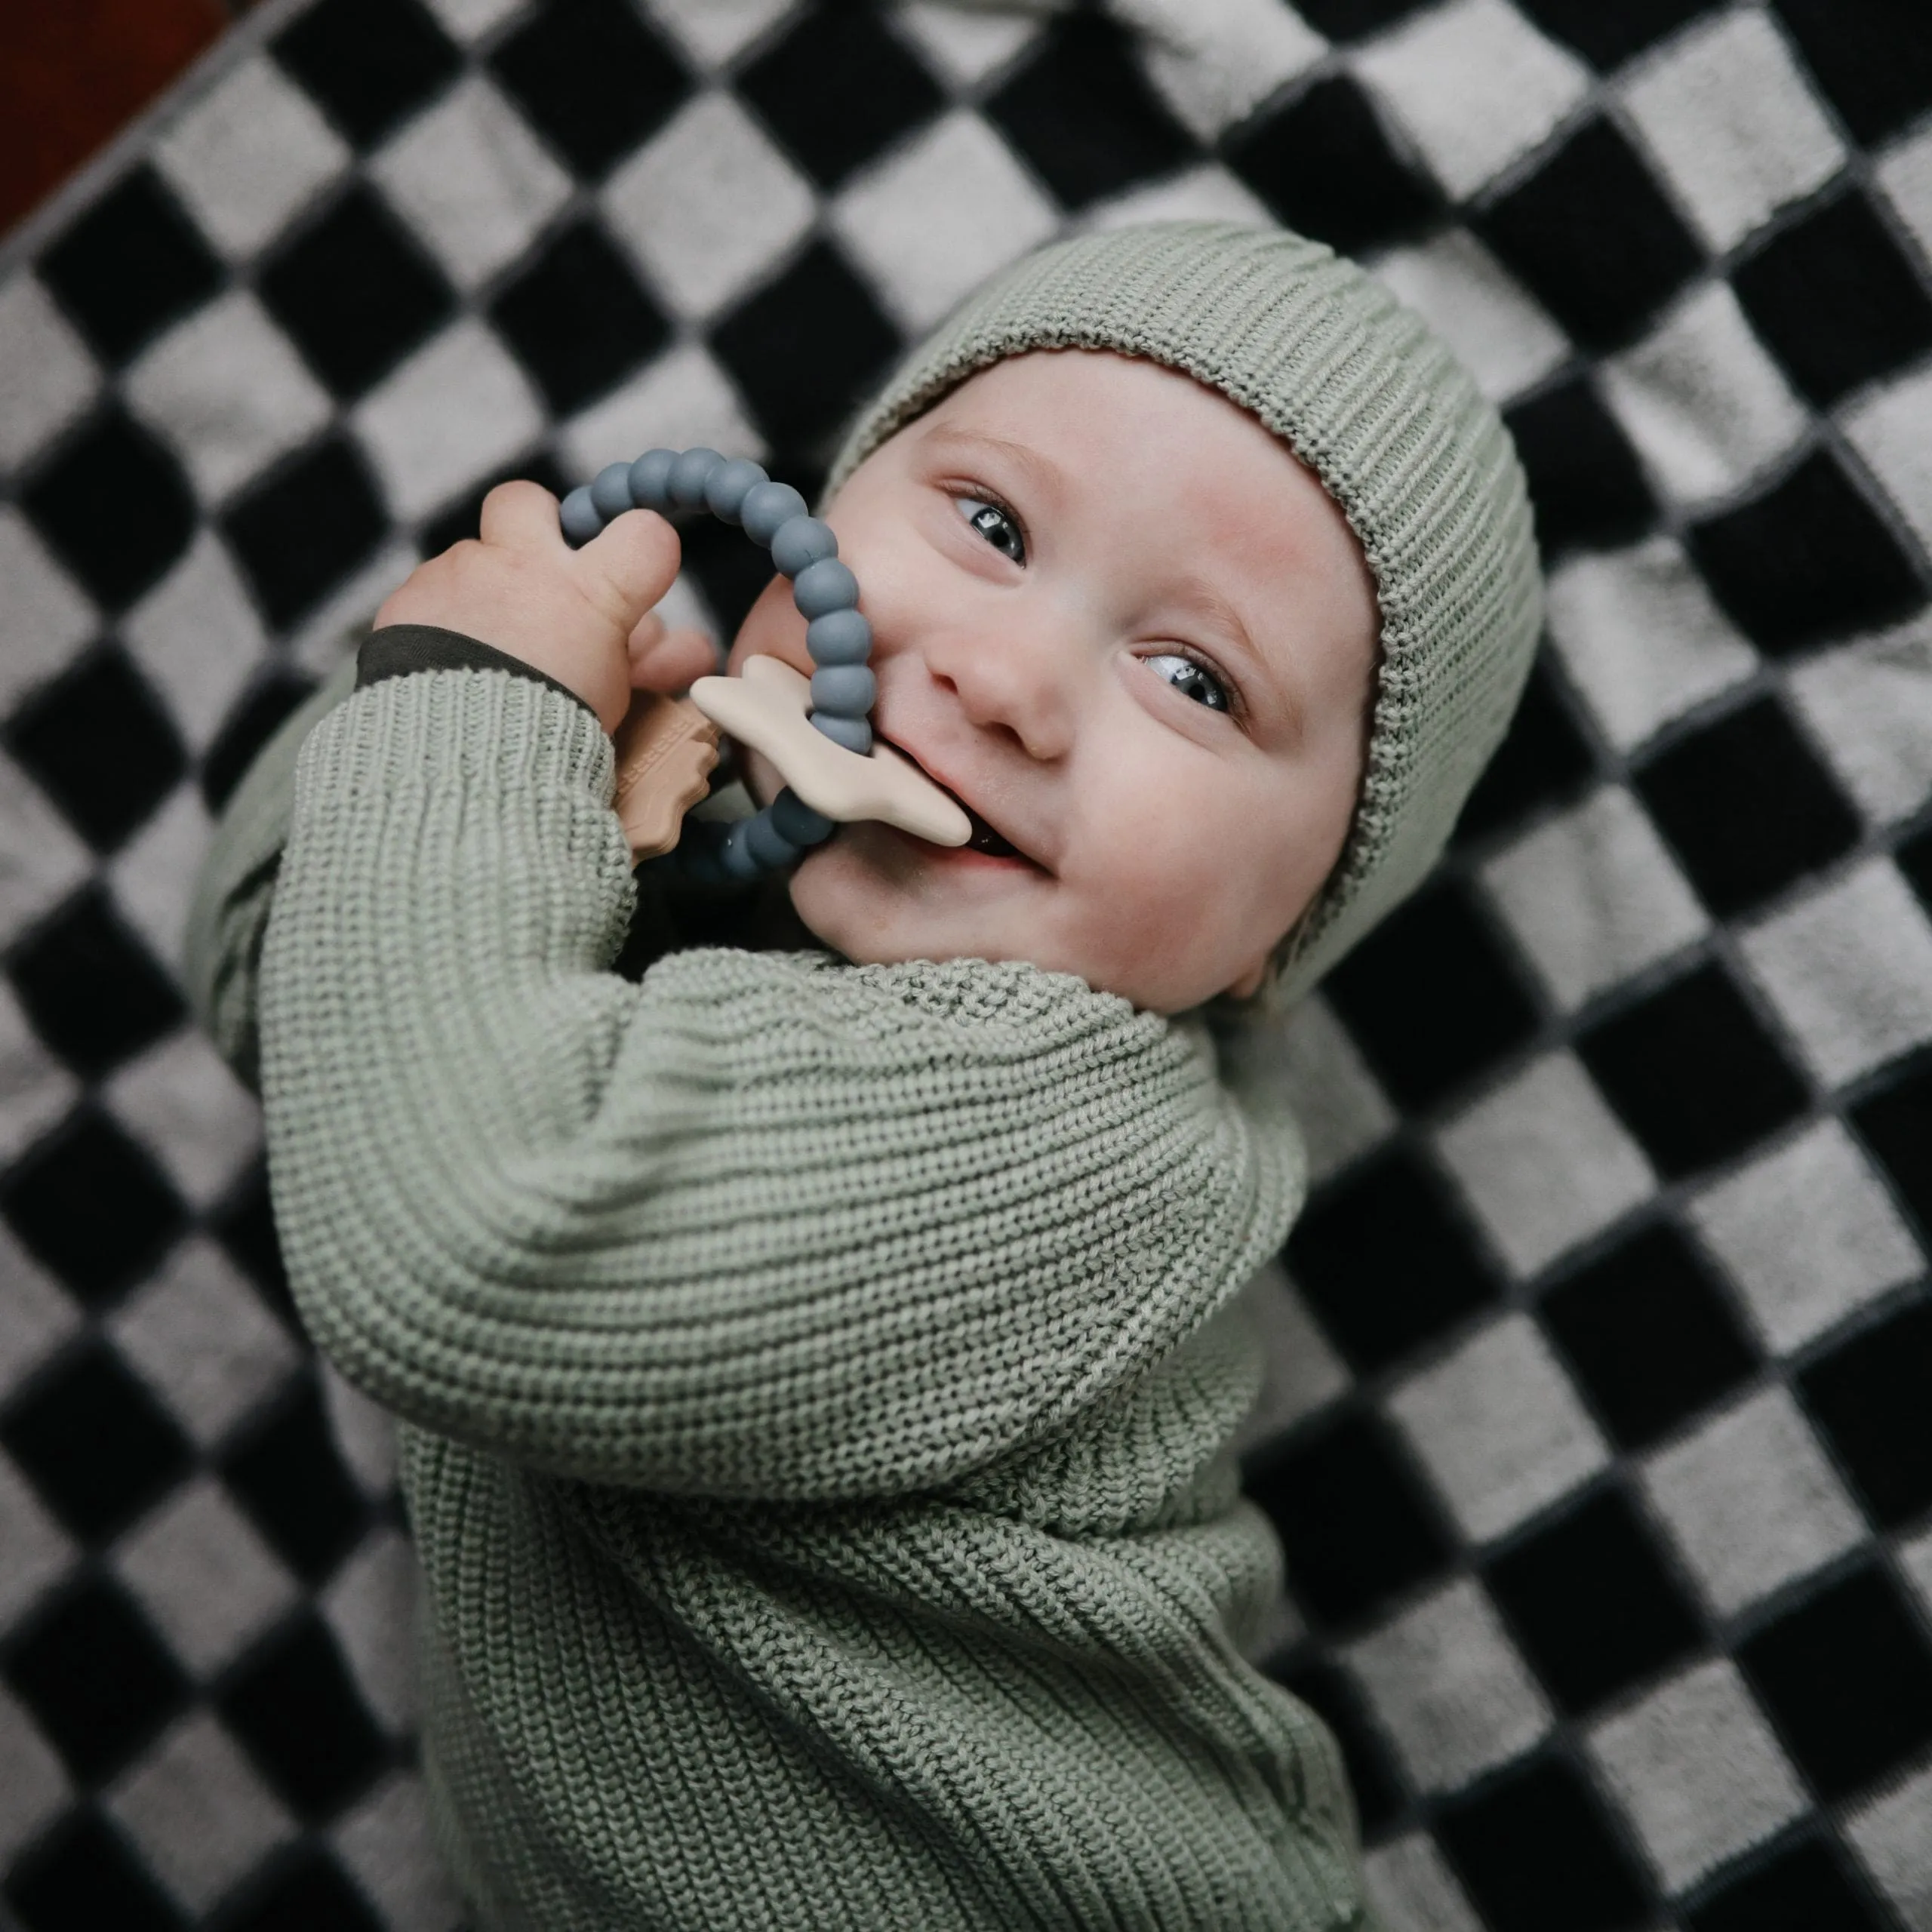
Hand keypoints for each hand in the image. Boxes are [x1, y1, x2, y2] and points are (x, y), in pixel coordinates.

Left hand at [374, 481, 711, 733]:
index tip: (636, 575)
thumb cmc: (549, 739)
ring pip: (475, 562)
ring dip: (487, 596)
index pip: (643, 534)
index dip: (644, 549)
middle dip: (534, 528)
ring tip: (491, 655)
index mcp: (588, 594)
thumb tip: (689, 648)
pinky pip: (430, 595)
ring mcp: (455, 577)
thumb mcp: (619, 699)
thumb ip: (649, 663)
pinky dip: (444, 625)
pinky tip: (452, 667)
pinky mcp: (406, 603)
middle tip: (540, 577)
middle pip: (527, 503)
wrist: (455, 765)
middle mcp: (520, 568)